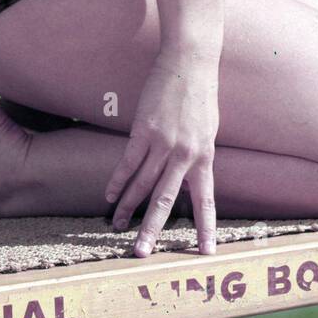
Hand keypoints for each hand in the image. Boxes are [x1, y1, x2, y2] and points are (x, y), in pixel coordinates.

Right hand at [104, 49, 219, 256]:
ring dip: (128, 207)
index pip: (206, 200)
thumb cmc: (201, 96)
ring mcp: (163, 143)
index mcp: (204, 157)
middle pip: (166, 200)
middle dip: (152, 228)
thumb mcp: (208, 131)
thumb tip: (186, 179)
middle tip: (141, 252)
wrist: (190, 64)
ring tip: (117, 226)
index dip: (205, 227)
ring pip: (142, 184)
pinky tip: (109, 195)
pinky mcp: (143, 130)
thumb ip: (197, 157)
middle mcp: (184, 155)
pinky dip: (117, 180)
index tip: (206, 253)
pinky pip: (127, 162)